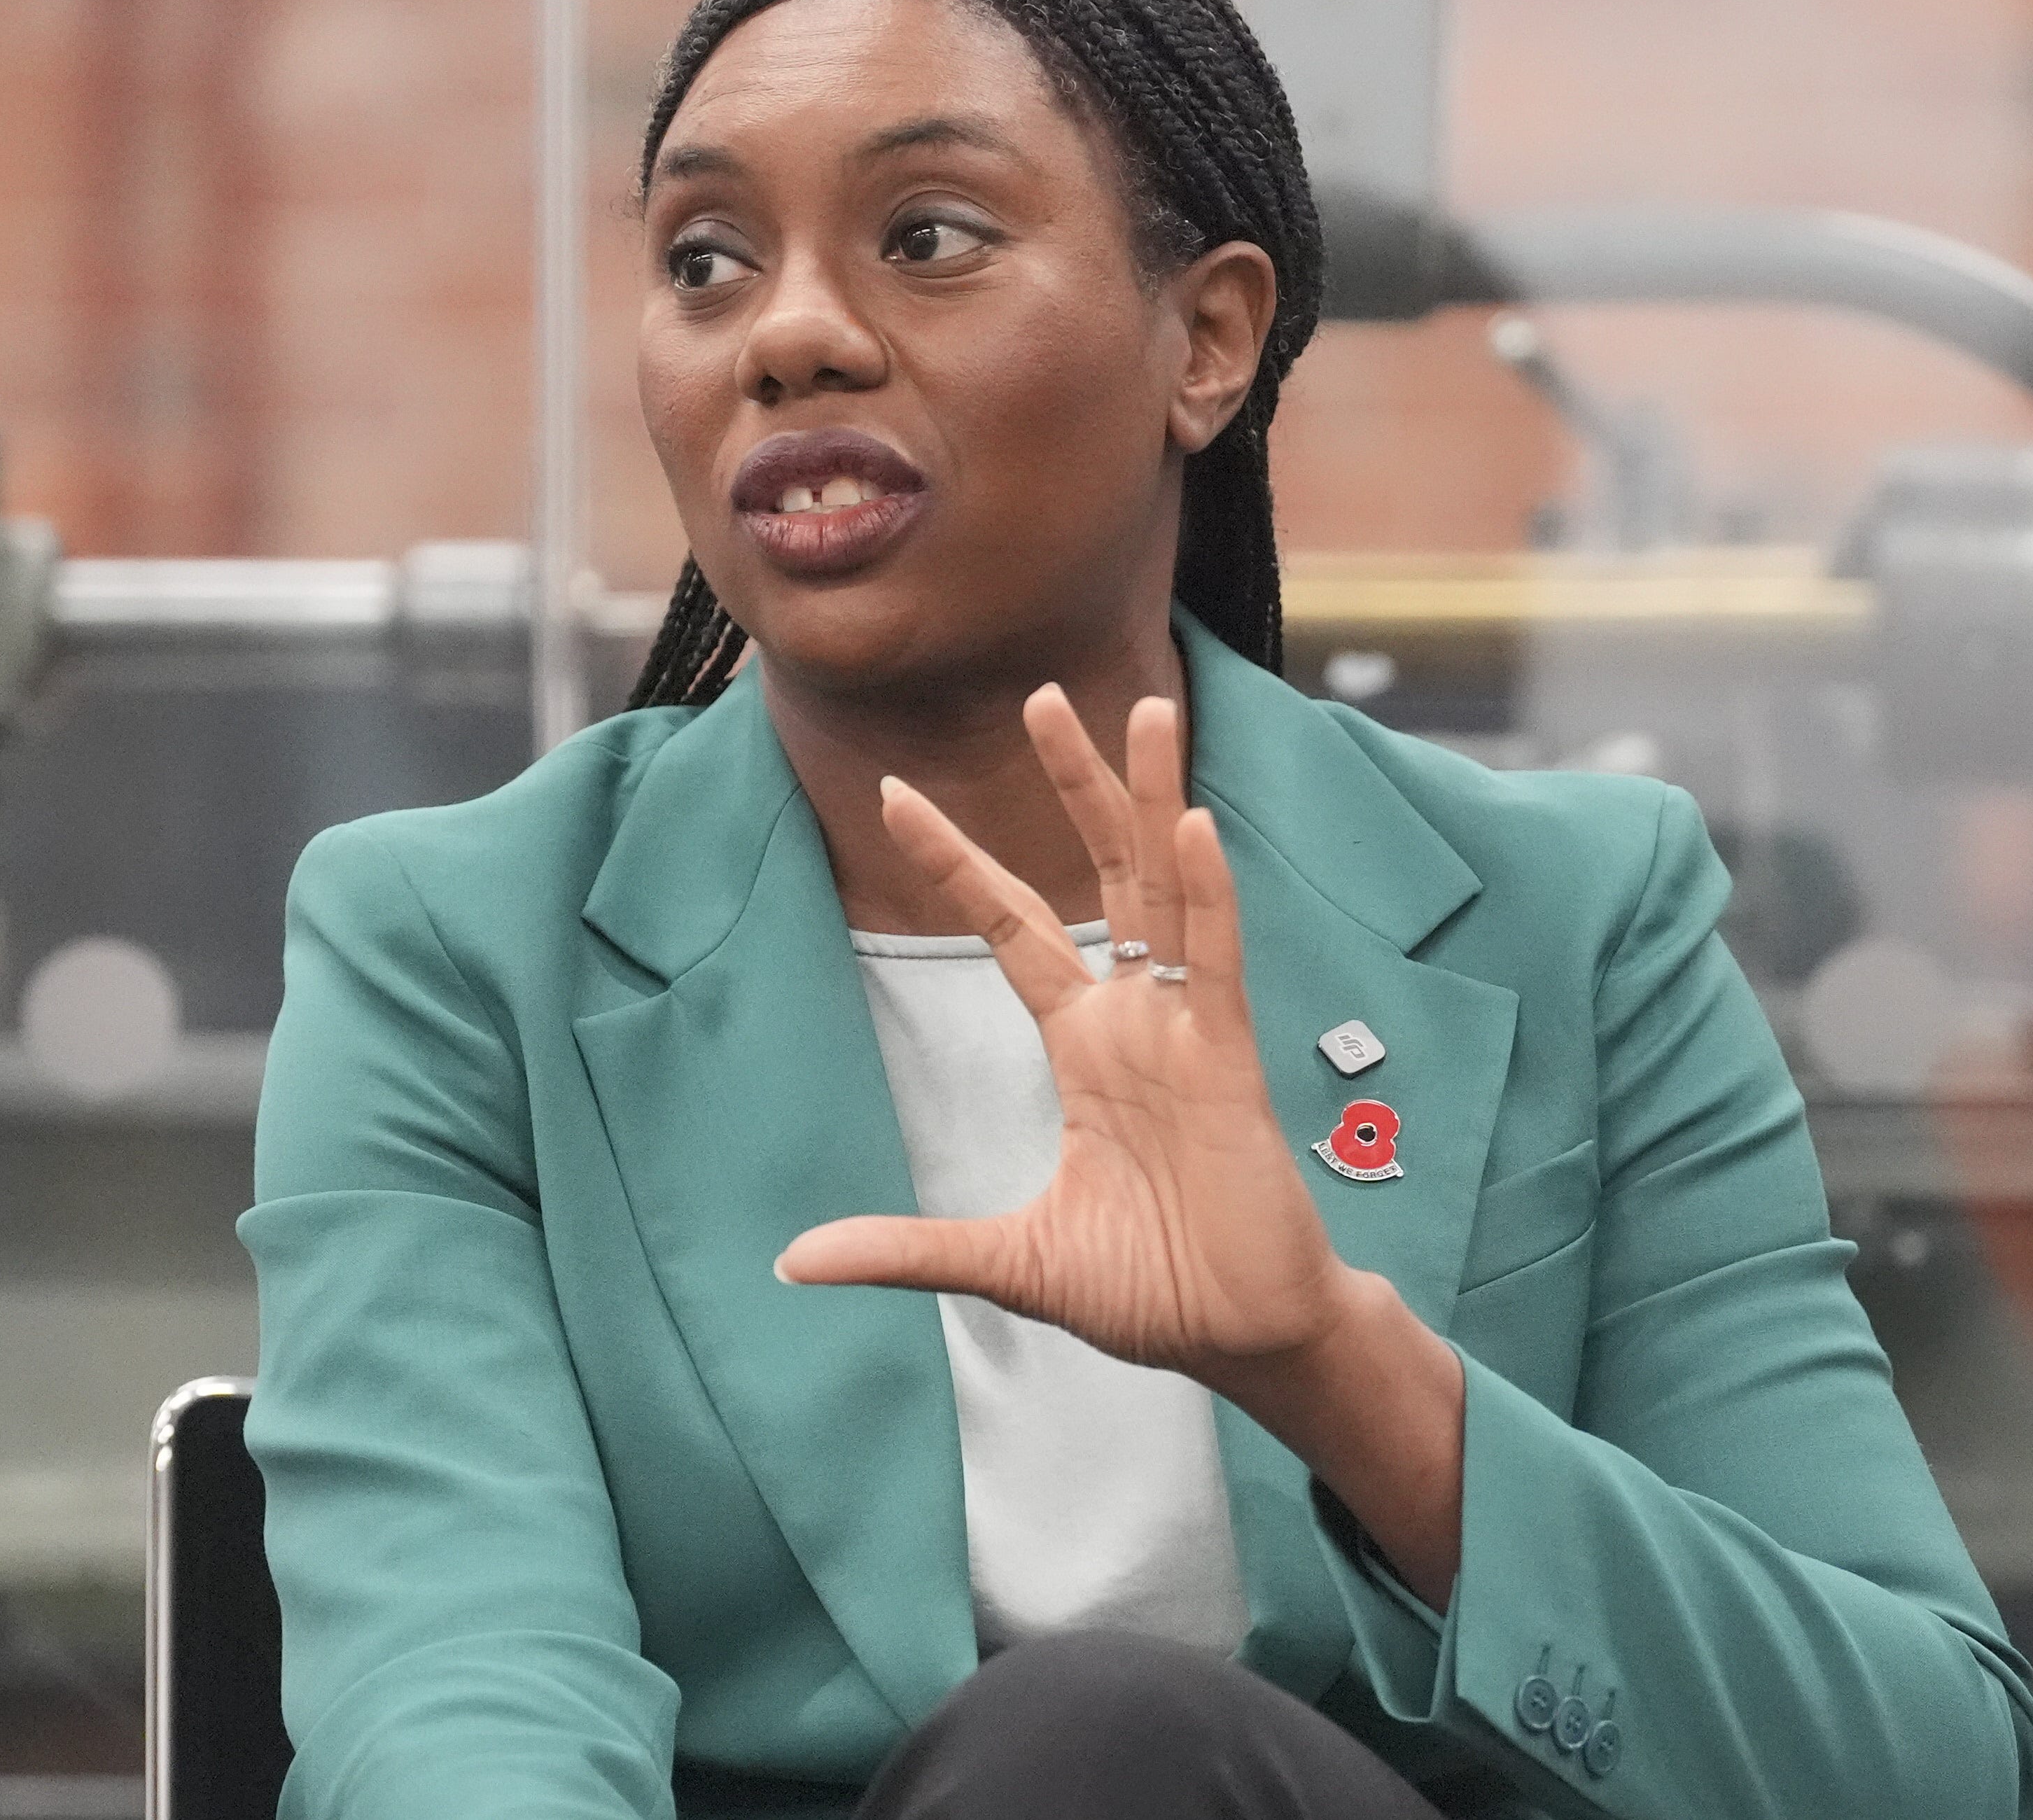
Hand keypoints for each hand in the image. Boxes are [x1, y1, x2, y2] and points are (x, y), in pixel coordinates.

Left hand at [775, 685, 1354, 1378]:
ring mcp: (1187, 1030)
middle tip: (1043, 694)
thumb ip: (907, 1249)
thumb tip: (795, 1260)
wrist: (1238, 1338)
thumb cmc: (1149, 1291)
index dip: (958, 861)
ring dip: (1155, 800)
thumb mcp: (1007, 1261)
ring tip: (1147, 711)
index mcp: (1085, 1048)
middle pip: (1099, 872)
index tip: (897, 793)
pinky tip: (1193, 830)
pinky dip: (1207, 895)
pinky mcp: (1231, 1061)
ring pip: (1168, 887)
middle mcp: (1136, 1018)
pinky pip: (1218, 960)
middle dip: (1073, 785)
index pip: (1011, 926)